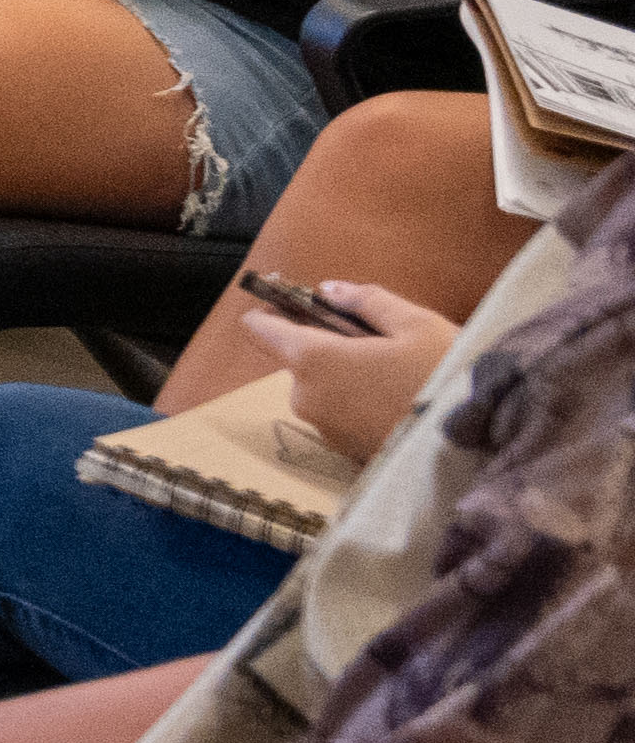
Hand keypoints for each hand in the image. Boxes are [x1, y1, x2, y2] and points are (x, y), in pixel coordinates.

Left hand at [235, 276, 462, 437]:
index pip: (259, 327)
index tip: (297, 298)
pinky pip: (342, 413)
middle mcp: (305, 398)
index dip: (273, 307)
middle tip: (380, 338)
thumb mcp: (416, 325)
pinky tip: (401, 399)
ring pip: (323, 387)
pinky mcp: (346, 452)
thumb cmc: (447, 377)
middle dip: (329, 343)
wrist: (483, 446)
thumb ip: (366, 300)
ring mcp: (324, 430)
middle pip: (299, 358)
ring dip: (348, 373)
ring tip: (400, 371)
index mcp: (312, 360)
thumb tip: (328, 289)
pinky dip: (360, 401)